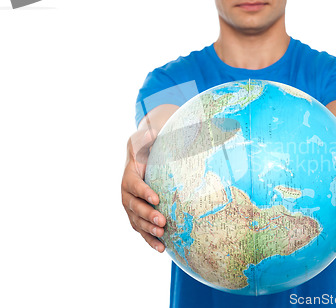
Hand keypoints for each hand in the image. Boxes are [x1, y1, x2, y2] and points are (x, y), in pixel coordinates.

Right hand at [121, 128, 166, 251]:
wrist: (146, 157)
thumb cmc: (149, 147)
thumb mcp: (147, 137)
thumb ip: (147, 137)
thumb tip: (151, 133)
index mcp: (129, 174)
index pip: (134, 184)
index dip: (144, 192)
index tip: (157, 198)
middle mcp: (127, 193)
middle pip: (133, 206)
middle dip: (147, 214)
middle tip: (162, 220)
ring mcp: (132, 206)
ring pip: (136, 221)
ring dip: (148, 230)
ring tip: (162, 235)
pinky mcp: (139, 216)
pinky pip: (142, 229)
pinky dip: (150, 239)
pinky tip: (162, 248)